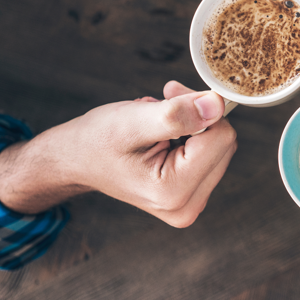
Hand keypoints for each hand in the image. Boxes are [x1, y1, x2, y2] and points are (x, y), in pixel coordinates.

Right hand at [0, 81, 236, 227]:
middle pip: (224, 143)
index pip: (221, 136)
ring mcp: (189, 205)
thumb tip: (217, 106)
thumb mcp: (133, 121)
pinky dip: (190, 137)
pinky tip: (163, 136)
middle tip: (163, 103)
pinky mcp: (190, 197)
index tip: (170, 93)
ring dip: (193, 125)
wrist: (75, 161)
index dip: (200, 106)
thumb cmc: (96, 141)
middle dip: (198, 116)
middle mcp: (187, 206)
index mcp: (174, 192)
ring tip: (156, 124)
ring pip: (219, 147)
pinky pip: (210, 155)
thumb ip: (177, 115)